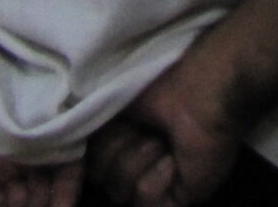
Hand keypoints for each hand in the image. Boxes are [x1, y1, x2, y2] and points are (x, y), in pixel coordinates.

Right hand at [93, 55, 243, 205]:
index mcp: (123, 141)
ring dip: (139, 158)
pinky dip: (158, 173)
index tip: (118, 124)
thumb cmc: (165, 82)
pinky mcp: (179, 198)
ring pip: (120, 190)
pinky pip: (146, 198)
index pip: (92, 165)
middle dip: (118, 149)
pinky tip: (175, 155)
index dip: (98, 148)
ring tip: (164, 138)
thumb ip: (90, 126)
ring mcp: (159, 184)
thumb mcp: (113, 102)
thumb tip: (69, 138)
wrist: (208, 85)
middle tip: (147, 127)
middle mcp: (139, 166)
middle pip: (102, 179)